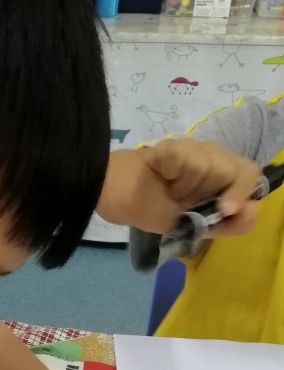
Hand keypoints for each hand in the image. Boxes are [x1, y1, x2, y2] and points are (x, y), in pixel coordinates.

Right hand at [98, 142, 260, 236]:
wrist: (116, 198)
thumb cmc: (151, 209)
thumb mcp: (193, 226)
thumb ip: (227, 224)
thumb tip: (253, 210)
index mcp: (220, 175)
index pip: (249, 172)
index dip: (241, 190)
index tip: (223, 209)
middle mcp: (211, 155)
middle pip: (229, 169)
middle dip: (203, 192)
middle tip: (180, 198)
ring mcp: (191, 146)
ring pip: (206, 165)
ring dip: (183, 186)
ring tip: (166, 187)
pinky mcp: (171, 143)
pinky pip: (180, 159)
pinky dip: (167, 172)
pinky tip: (157, 174)